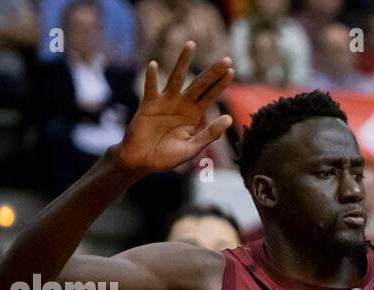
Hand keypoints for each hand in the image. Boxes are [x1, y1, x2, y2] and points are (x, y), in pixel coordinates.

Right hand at [117, 43, 233, 175]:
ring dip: (183, 62)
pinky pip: (150, 88)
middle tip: (226, 58)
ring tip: (191, 45)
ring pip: (176, 78)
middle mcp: (181, 104)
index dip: (221, 84)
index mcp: (193, 114)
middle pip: (200, 84)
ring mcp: (165, 102)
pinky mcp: (148, 104)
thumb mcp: (192, 148)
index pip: (210, 96)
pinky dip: (151, 77)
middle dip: (213, 72)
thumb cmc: (166, 157)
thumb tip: (229, 118)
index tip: (231, 71)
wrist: (142, 161)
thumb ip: (210, 134)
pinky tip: (155, 65)